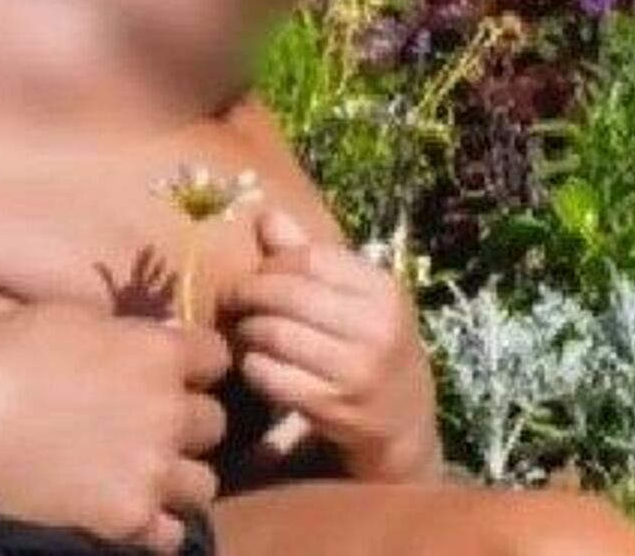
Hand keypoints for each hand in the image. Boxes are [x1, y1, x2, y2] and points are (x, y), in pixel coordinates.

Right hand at [0, 305, 230, 553]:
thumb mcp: (67, 317)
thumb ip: (125, 333)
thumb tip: (161, 341)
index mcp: (156, 353)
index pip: (216, 355)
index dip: (193, 360)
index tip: (168, 366)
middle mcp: (168, 412)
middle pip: (212, 420)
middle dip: (182, 417)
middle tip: (143, 419)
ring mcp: (151, 471)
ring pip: (203, 482)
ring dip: (175, 472)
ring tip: (138, 467)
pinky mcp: (127, 519)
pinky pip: (172, 533)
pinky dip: (155, 522)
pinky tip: (126, 505)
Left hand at [221, 211, 442, 482]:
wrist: (403, 419)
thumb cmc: (369, 342)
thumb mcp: (357, 296)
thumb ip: (310, 255)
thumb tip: (265, 215)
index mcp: (383, 291)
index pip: (309, 258)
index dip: (272, 263)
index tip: (257, 272)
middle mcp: (376, 328)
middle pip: (286, 294)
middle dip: (248, 292)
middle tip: (231, 298)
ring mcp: (355, 371)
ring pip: (273, 332)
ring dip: (246, 329)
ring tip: (243, 328)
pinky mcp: (331, 407)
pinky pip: (268, 373)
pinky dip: (252, 364)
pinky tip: (255, 361)